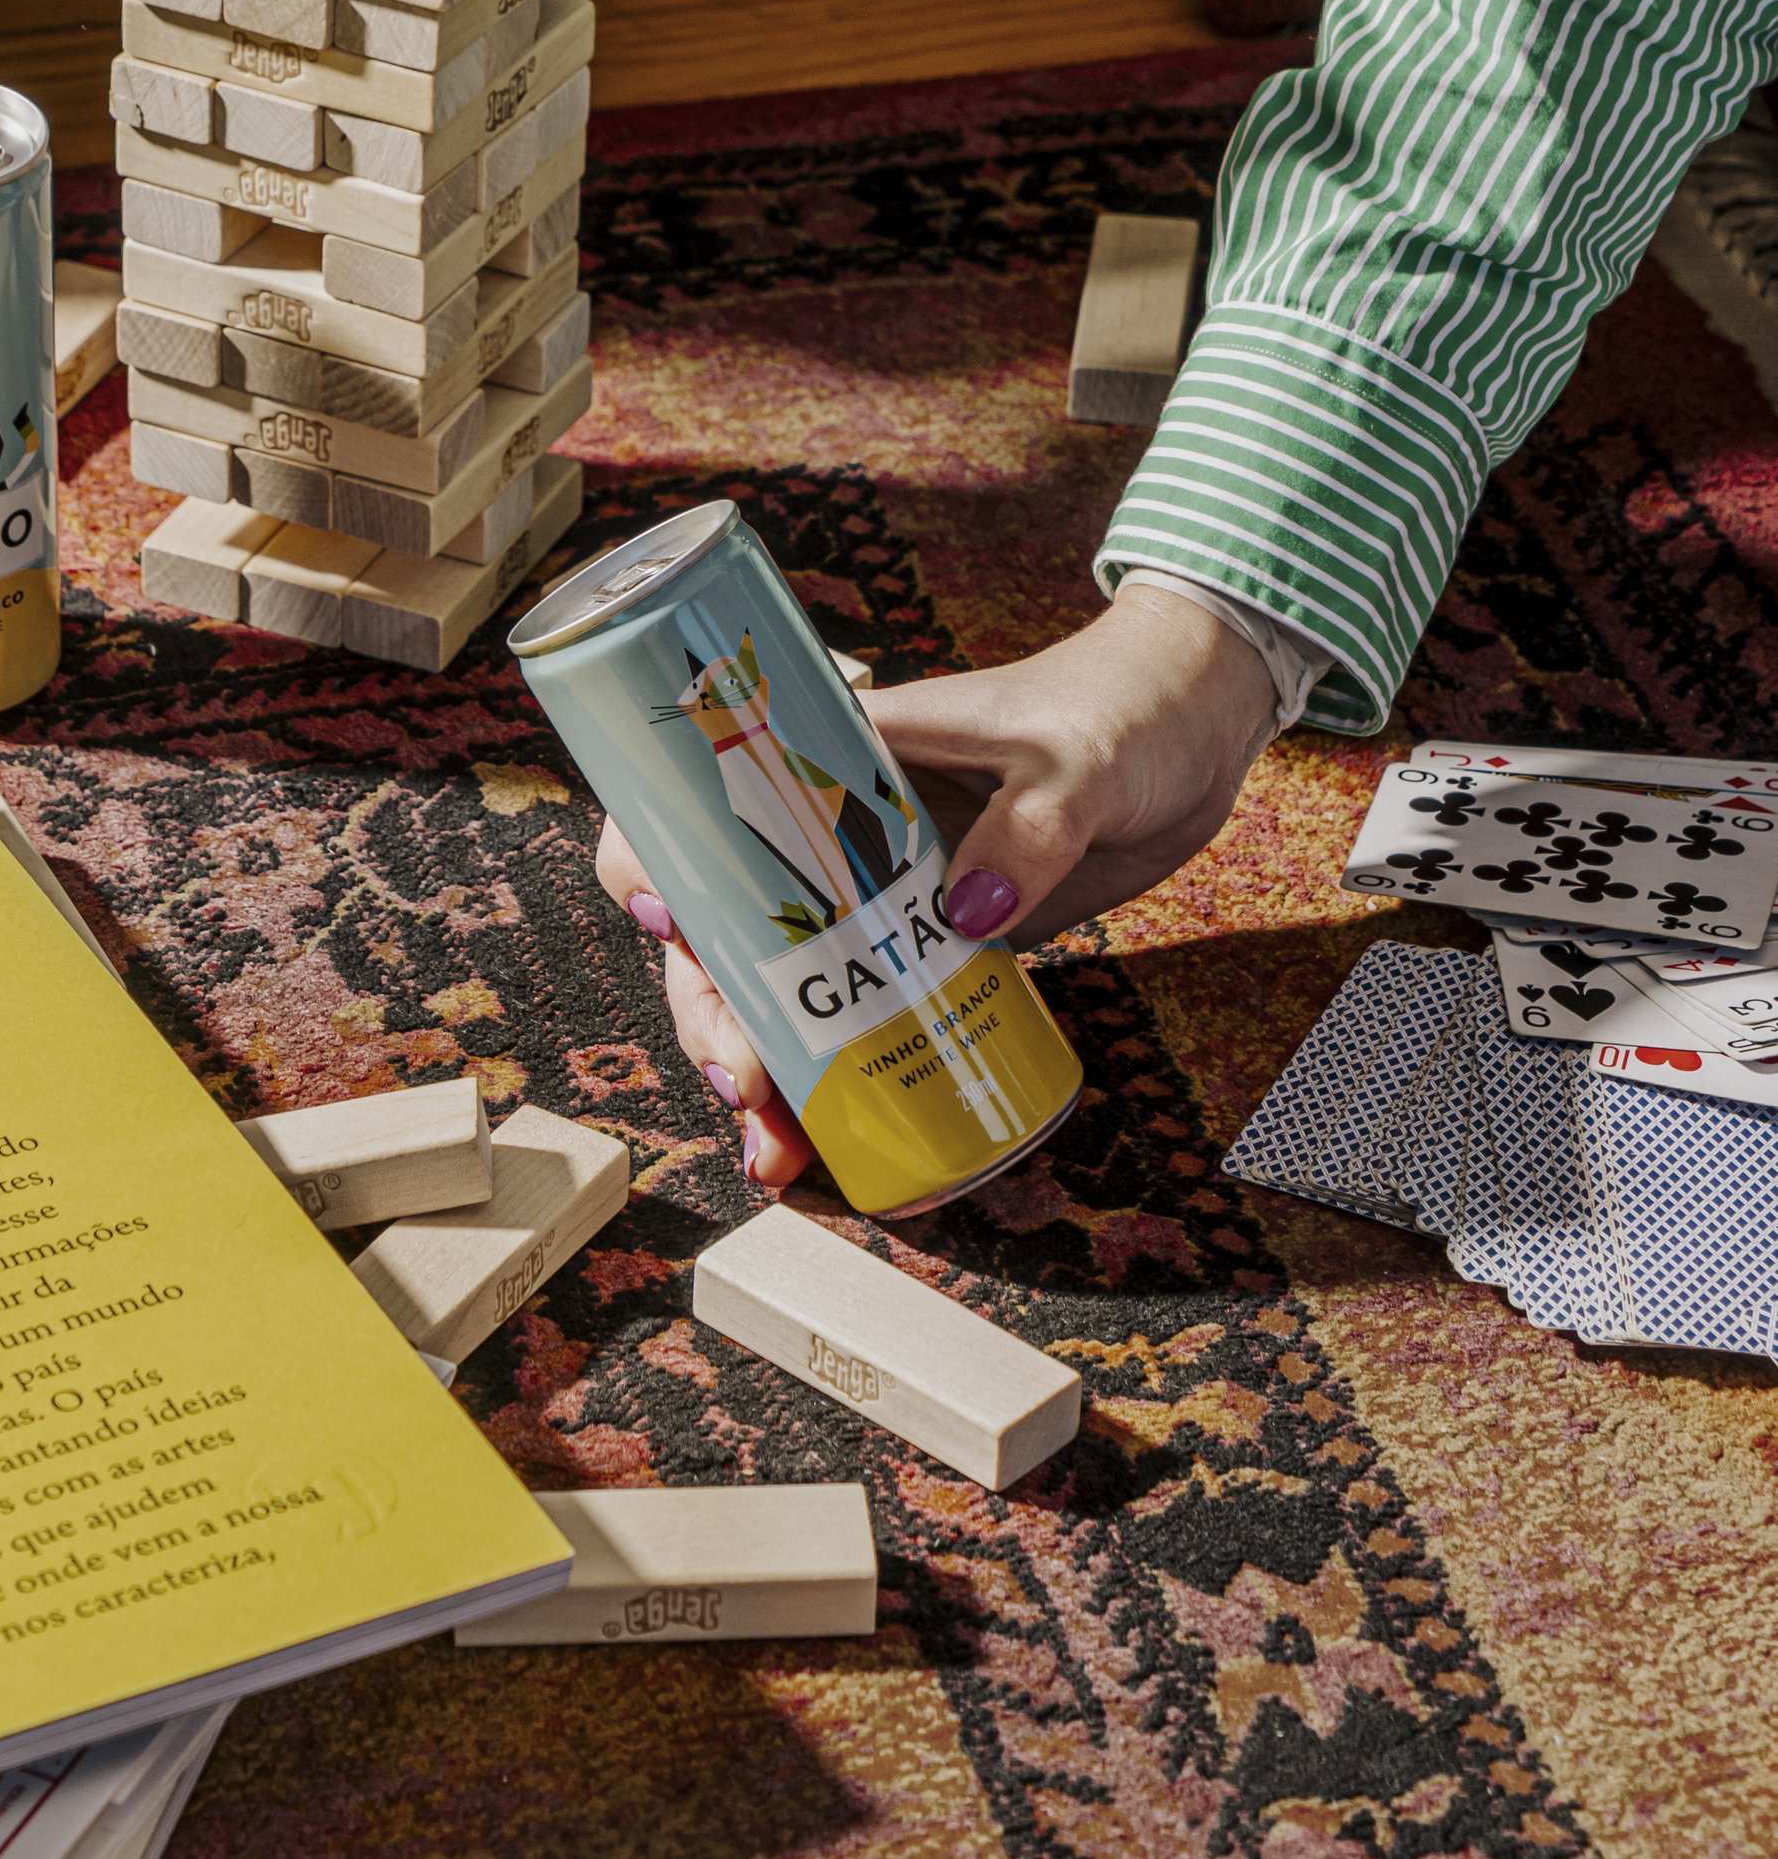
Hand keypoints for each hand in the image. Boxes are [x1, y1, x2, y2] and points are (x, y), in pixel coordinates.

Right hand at [596, 580, 1279, 1190]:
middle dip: (713, 1009)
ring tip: (773, 1151)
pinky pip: (859, 1010)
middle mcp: (835, 821)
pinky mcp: (932, 940)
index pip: (703, 790)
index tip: (673, 926)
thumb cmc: (1127, 707)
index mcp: (839, 749)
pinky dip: (831, 1079)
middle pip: (724, 916)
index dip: (659, 856)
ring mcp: (879, 887)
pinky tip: (825, 1147)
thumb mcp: (1079, 755)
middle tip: (746, 1088)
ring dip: (759, 1064)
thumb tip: (968, 913)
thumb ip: (1030, 824)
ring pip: (779, 979)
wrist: (1200, 728)